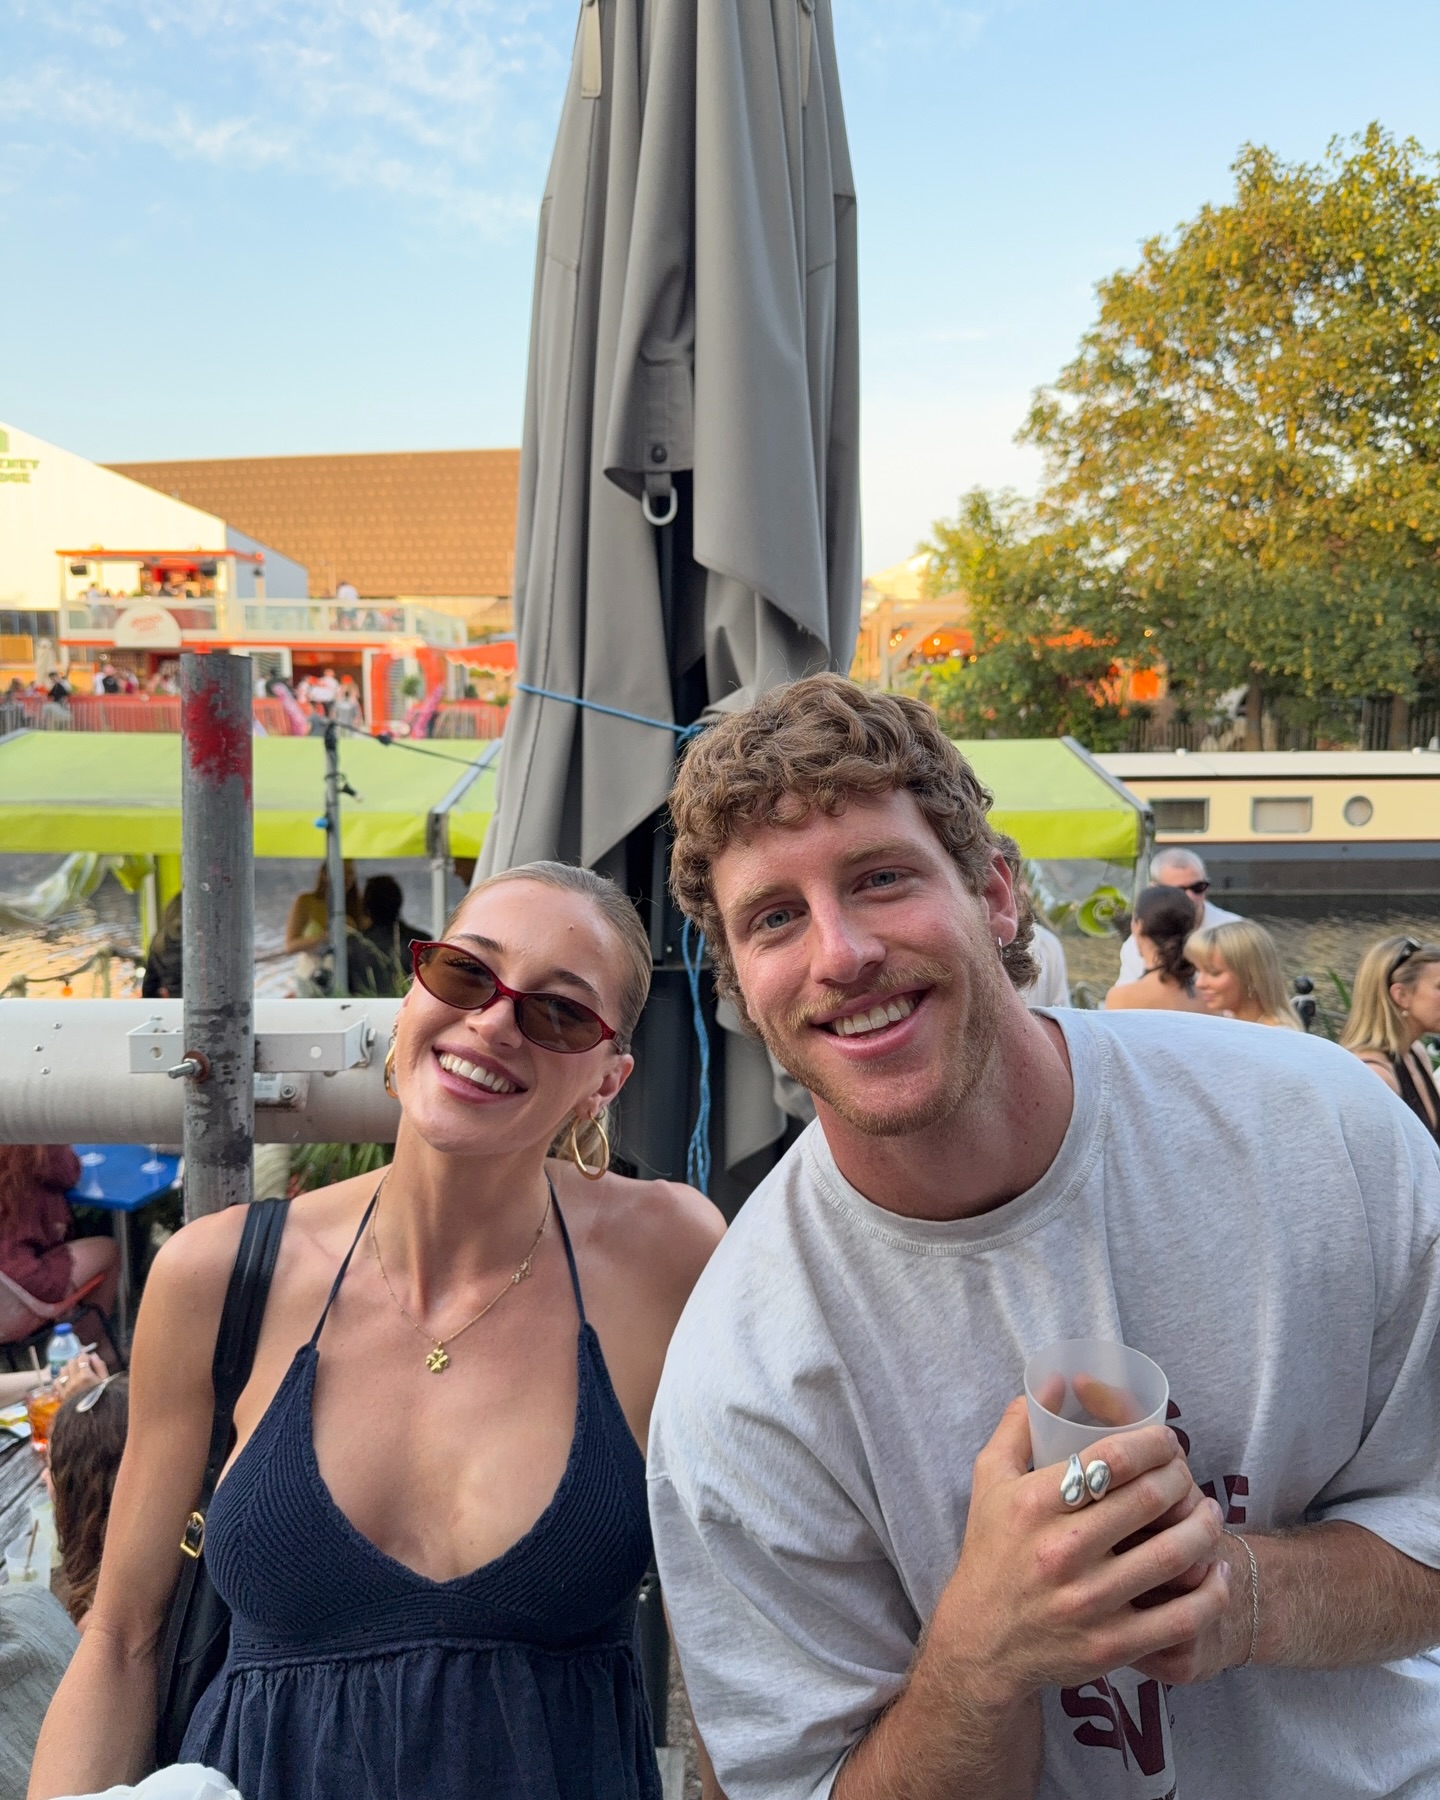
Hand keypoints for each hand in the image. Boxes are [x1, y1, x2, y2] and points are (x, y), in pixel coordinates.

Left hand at [56, 1351, 108, 1399]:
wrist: (93, 1416)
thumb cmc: (103, 1397)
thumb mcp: (106, 1381)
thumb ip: (100, 1366)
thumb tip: (93, 1355)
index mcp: (86, 1375)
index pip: (82, 1357)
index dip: (86, 1357)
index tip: (89, 1361)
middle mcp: (74, 1380)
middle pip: (71, 1362)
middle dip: (77, 1362)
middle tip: (82, 1367)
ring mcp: (66, 1388)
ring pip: (62, 1370)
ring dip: (68, 1369)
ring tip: (74, 1373)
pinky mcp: (61, 1395)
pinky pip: (56, 1382)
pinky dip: (60, 1379)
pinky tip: (66, 1381)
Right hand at [927, 1398, 1229, 1707]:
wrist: (982, 1641)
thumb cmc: (990, 1551)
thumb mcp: (989, 1480)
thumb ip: (1018, 1426)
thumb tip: (1053, 1380)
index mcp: (1034, 1505)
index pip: (1111, 1460)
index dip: (1152, 1442)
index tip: (1166, 1440)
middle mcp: (1062, 1552)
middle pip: (1149, 1500)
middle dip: (1181, 1477)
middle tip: (1186, 1472)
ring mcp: (1090, 1602)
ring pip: (1173, 1555)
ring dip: (1206, 1527)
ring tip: (1210, 1512)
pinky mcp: (1112, 1646)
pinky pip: (1182, 1618)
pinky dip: (1212, 1592)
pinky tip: (1218, 1572)